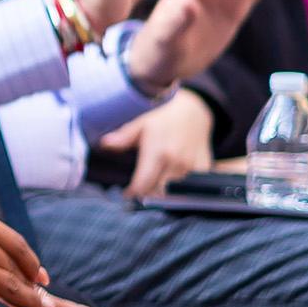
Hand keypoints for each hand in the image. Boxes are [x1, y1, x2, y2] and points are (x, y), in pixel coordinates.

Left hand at [99, 91, 214, 198]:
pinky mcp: (204, 168)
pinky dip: (181, 189)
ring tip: (154, 185)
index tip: (127, 193)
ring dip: (163, 191)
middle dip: (147, 193)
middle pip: (158, 191)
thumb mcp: (141, 124)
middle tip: (139, 189)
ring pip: (174, 191)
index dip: (133, 192)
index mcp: (157, 151)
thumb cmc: (163, 119)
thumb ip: (123, 137)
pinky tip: (172, 182)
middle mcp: (175, 161)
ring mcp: (191, 166)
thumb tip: (104, 144)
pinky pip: (192, 187)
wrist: (194, 113)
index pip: (143, 183)